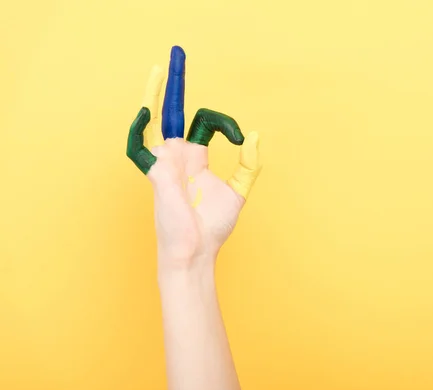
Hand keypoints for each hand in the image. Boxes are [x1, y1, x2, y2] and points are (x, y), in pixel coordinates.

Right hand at [127, 46, 261, 269]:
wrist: (198, 251)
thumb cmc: (213, 226)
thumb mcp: (238, 191)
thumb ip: (248, 164)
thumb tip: (254, 134)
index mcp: (196, 158)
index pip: (206, 122)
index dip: (225, 123)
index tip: (239, 138)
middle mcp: (178, 156)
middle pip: (175, 111)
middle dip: (176, 84)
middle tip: (176, 55)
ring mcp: (165, 162)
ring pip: (156, 119)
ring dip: (156, 92)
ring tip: (161, 67)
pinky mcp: (158, 173)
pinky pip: (141, 146)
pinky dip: (139, 129)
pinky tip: (146, 110)